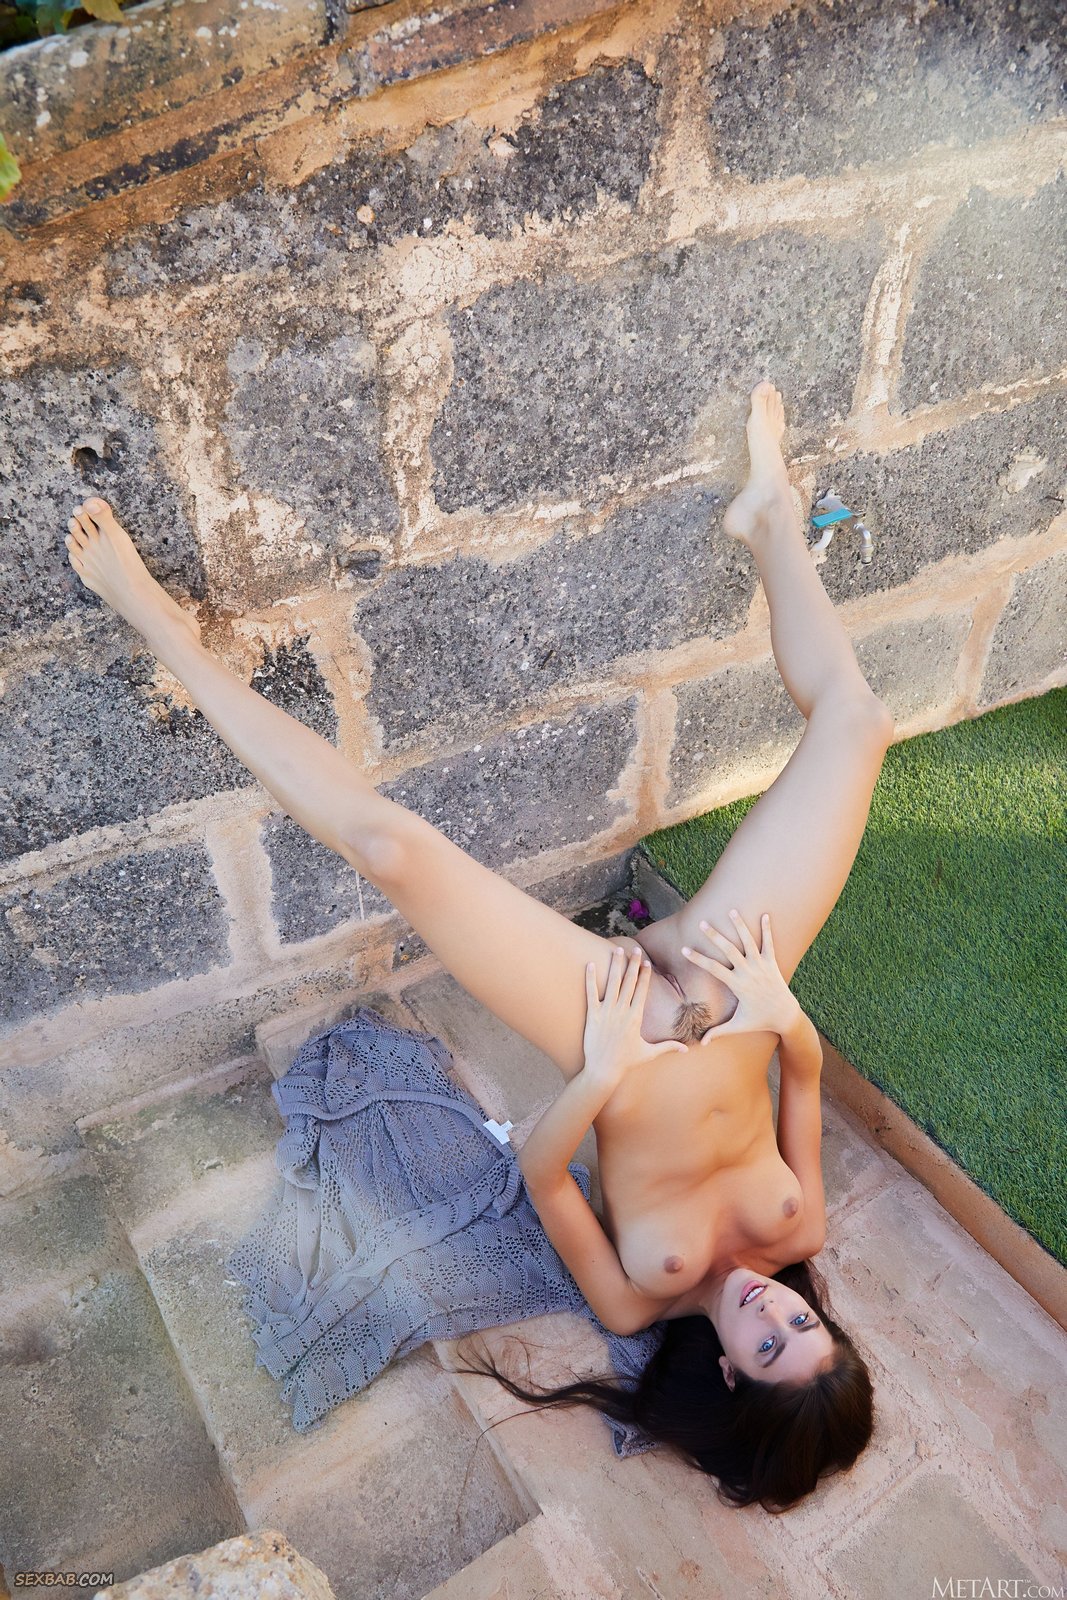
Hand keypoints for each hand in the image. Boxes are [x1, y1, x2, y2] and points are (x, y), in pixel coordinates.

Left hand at [582, 946, 687, 1085]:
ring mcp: (606, 1013)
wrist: (603, 1071)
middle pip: (629, 983)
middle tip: (635, 949)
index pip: (642, 991)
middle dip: (633, 964)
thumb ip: (668, 1046)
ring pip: (612, 984)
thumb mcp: (649, 1053)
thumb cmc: (626, 1062)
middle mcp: (622, 1012)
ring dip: (615, 966)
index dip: (644, 975)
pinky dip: (590, 979)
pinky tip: (590, 964)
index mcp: (635, 1018)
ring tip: (617, 950)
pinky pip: (590, 993)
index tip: (647, 962)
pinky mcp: (592, 1016)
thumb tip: (688, 1049)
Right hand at [681, 909, 800, 1045]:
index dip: (698, 959)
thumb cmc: (760, 1021)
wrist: (786, 1017)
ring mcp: (762, 966)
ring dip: (740, 926)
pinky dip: (767, 929)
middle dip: (715, 936)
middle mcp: (749, 972)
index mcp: (738, 985)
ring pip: (749, 942)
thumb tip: (700, 1044)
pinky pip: (770, 943)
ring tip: (732, 910)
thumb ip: (718, 1032)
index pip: (713, 969)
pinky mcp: (773, 963)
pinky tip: (765, 914)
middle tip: (703, 923)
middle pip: (729, 950)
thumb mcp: (737, 1027)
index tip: (684, 949)